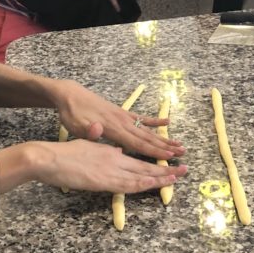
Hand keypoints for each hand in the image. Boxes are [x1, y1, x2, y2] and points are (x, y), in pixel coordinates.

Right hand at [31, 139, 186, 194]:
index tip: (168, 166)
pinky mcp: (103, 181)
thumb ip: (104, 151)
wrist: (49, 157)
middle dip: (164, 170)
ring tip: (177, 177)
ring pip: (140, 175)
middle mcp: (114, 159)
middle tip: (184, 170)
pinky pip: (129, 184)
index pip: (136, 160)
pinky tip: (156, 185)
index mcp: (110, 151)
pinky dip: (144, 184)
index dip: (153, 164)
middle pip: (144, 167)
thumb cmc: (63, 153)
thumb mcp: (87, 148)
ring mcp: (110, 170)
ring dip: (160, 177)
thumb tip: (119, 152)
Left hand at [52, 81, 185, 161]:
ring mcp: (123, 116)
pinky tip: (166, 122)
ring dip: (163, 137)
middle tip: (182, 153)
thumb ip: (89, 131)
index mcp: (112, 129)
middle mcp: (122, 123)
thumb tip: (97, 131)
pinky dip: (154, 121)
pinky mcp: (122, 112)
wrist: (71, 94)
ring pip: (147, 130)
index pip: (137, 144)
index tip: (169, 157)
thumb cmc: (72, 115)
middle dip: (165, 146)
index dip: (153, 151)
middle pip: (147, 137)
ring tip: (179, 143)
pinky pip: (141, 118)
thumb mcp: (76, 126)